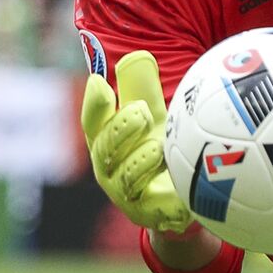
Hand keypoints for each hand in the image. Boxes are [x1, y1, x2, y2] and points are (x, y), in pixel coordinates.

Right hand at [81, 50, 192, 232]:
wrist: (175, 198)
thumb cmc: (157, 146)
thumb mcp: (153, 116)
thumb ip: (143, 90)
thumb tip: (139, 57)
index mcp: (106, 140)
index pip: (92, 122)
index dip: (94, 104)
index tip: (101, 83)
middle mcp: (109, 168)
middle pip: (103, 150)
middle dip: (120, 129)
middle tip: (143, 111)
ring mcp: (127, 194)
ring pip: (127, 179)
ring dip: (141, 160)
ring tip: (159, 148)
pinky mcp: (149, 215)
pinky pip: (156, 209)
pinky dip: (167, 201)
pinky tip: (180, 195)